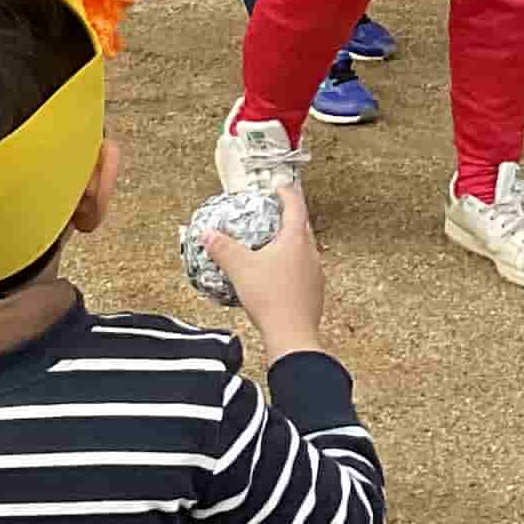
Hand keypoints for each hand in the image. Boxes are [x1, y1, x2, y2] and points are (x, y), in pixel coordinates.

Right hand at [211, 184, 324, 355]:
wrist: (292, 335)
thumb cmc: (270, 299)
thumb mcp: (239, 268)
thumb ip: (222, 248)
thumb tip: (208, 234)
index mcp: (295, 240)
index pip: (295, 206)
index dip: (287, 193)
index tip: (279, 187)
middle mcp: (310, 253)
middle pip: (302, 226)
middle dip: (288, 217)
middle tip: (273, 214)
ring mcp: (315, 273)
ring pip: (304, 249)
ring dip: (290, 243)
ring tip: (272, 246)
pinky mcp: (314, 292)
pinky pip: (303, 270)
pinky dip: (291, 265)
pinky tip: (276, 276)